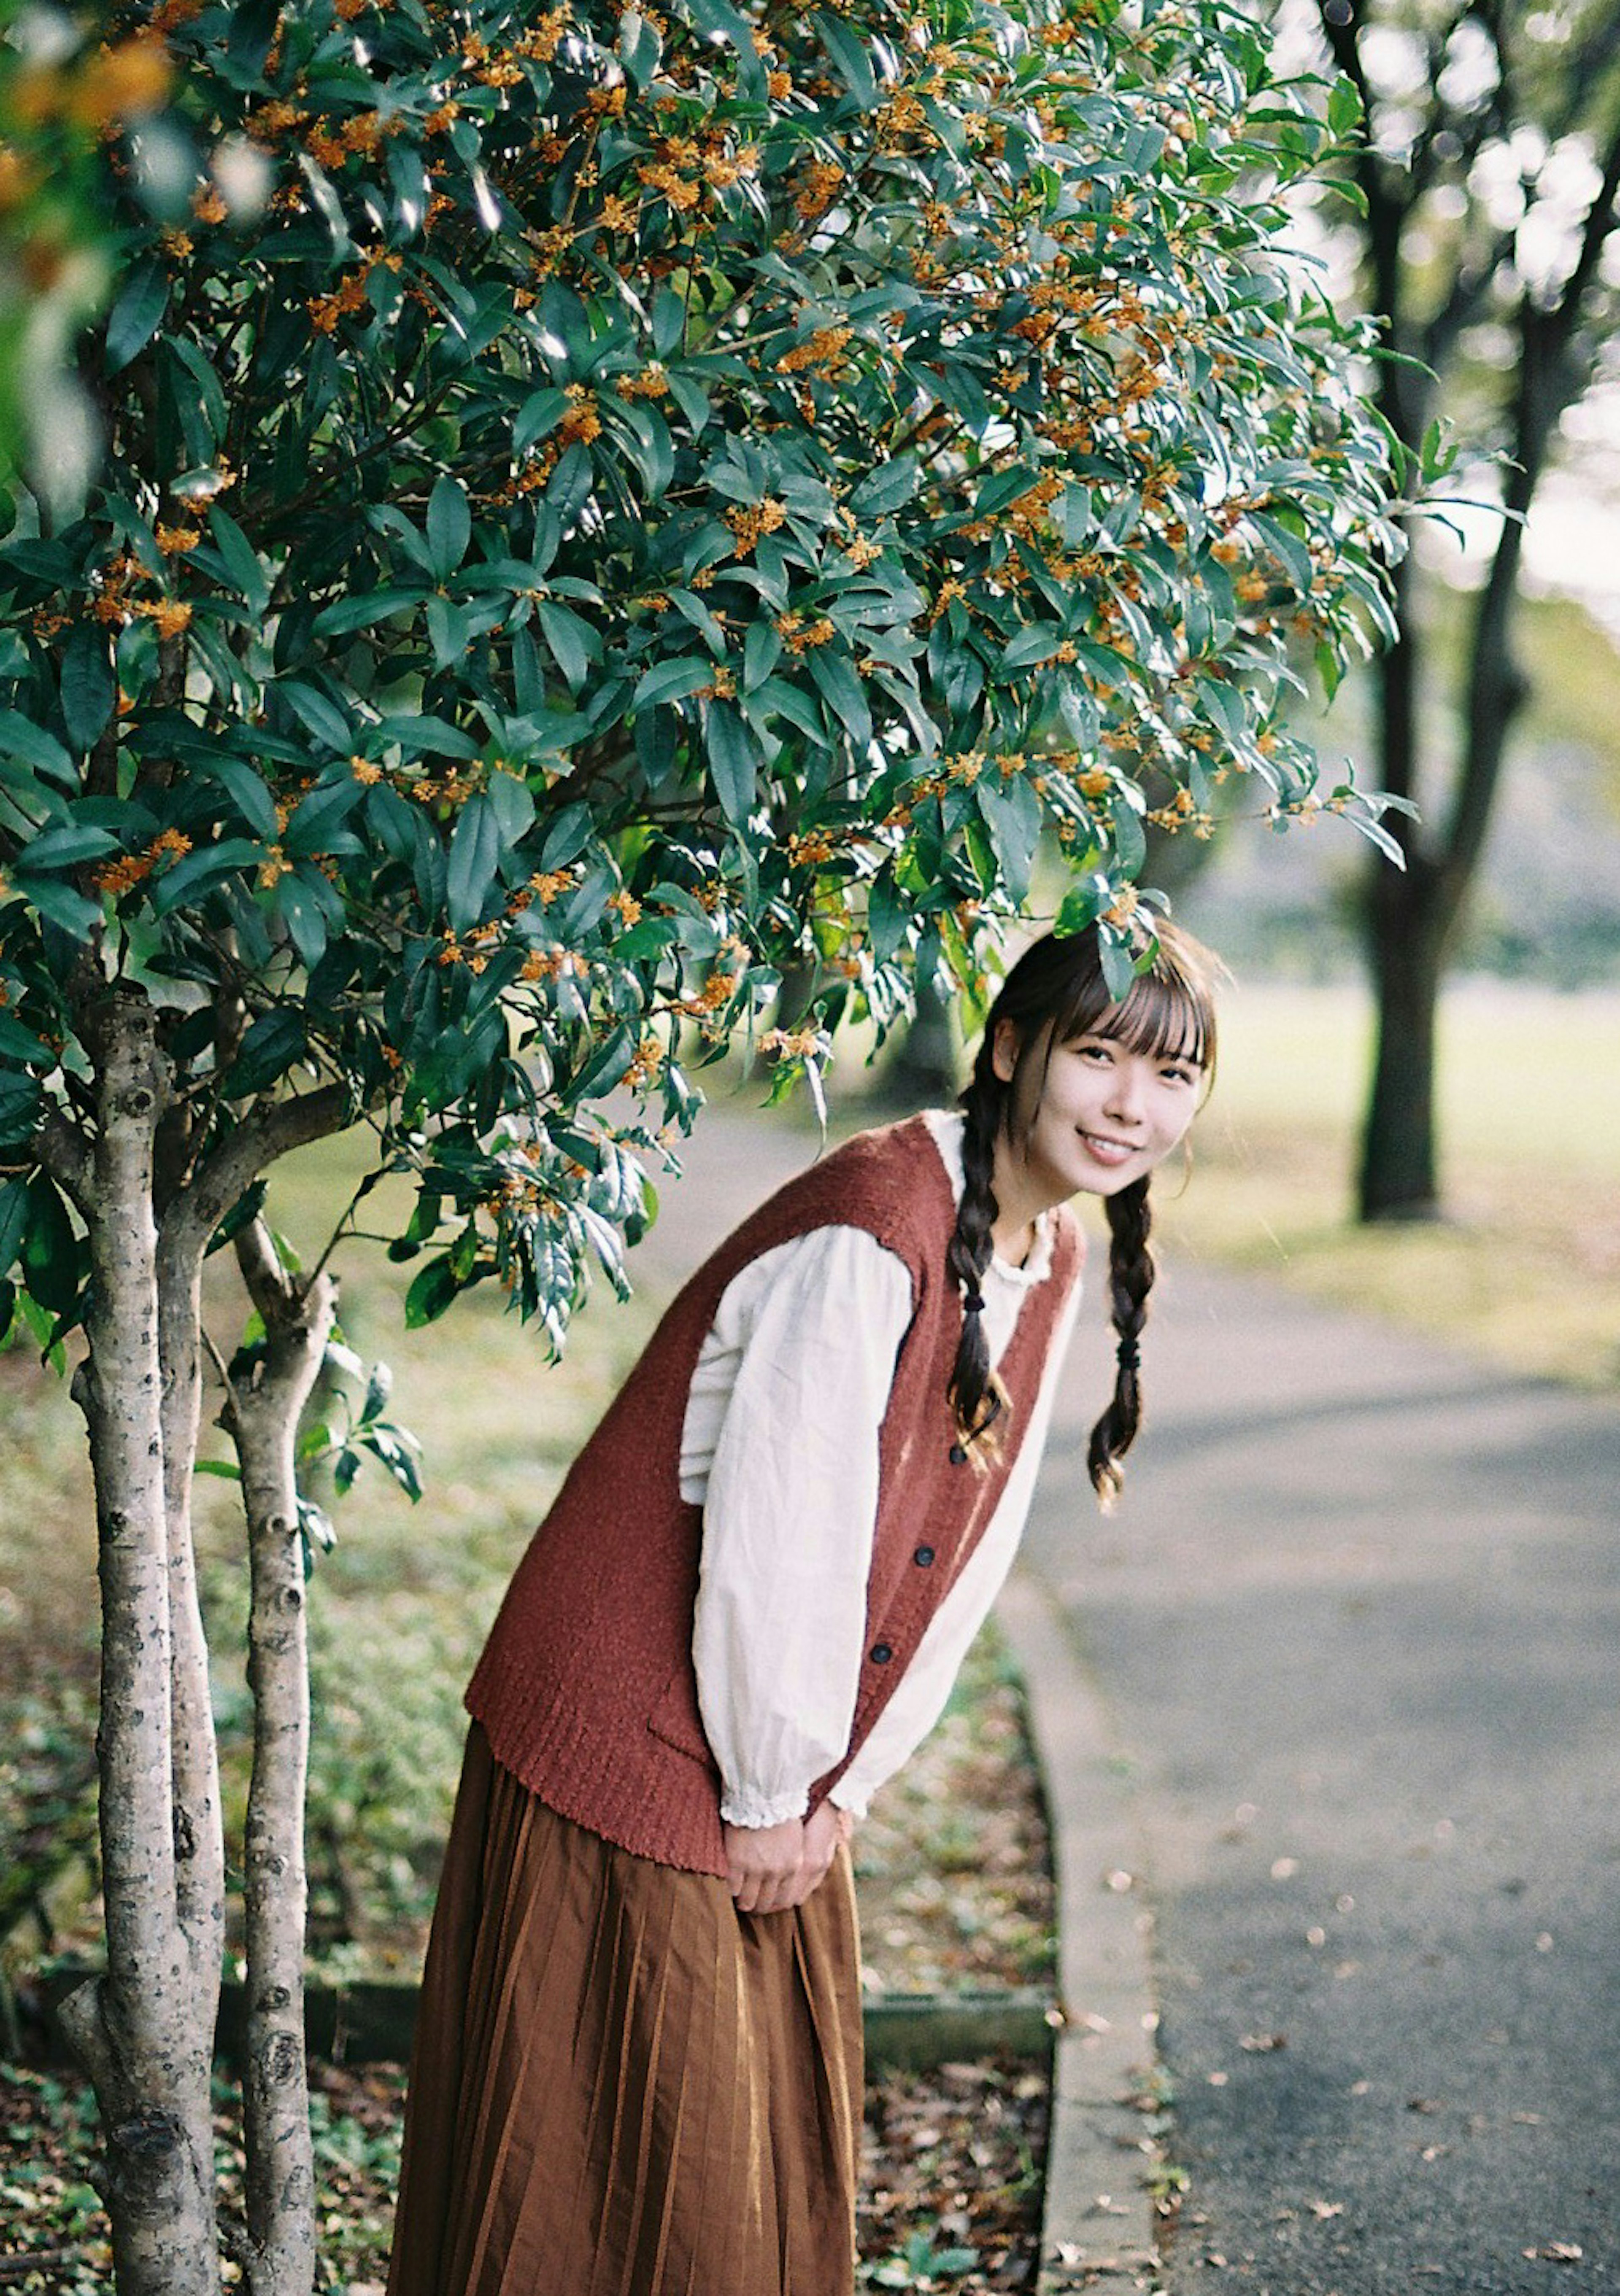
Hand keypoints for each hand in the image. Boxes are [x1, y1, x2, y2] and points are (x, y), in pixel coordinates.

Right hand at [724, 1802, 852, 1914]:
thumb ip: (791, 1860)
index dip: (772, 1903)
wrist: (763, 1791)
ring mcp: (756, 1869)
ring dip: (741, 1900)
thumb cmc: (779, 1808)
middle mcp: (776, 1872)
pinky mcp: (736, 1862)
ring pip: (747, 1900)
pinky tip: (726, 1883)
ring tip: (736, 1894)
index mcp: (793, 1866)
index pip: (784, 1899)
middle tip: (747, 1899)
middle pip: (765, 1903)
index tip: (764, 1899)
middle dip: (756, 1904)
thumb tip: (783, 1874)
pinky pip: (731, 1887)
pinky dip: (729, 1889)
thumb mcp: (795, 1837)